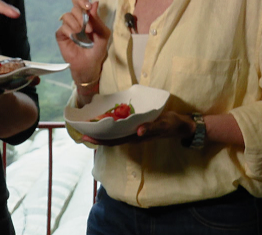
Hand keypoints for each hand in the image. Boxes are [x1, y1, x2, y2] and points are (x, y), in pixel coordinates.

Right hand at [55, 0, 110, 85]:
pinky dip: (70, 32)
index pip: (80, 0)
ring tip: (83, 35)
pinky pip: (63, 27)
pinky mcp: (61, 35)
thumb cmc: (97, 50)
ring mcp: (68, 26)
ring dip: (76, 24)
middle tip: (89, 29)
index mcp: (87, 16)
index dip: (82, 0)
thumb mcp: (103, 35)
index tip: (87, 7)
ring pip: (67, 15)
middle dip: (82, 15)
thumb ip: (98, 20)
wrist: (89, 65)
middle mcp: (76, 19)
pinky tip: (75, 39)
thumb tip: (95, 3)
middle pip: (74, 7)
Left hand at [79, 110, 193, 145]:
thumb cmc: (171, 124)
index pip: (114, 141)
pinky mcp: (137, 127)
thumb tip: (139, 132)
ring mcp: (134, 133)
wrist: (180, 125)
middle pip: (110, 139)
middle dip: (96, 136)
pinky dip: (111, 126)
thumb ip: (152, 128)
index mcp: (136, 137)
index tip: (86, 136)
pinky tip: (105, 121)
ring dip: (102, 132)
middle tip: (81, 130)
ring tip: (88, 126)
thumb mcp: (163, 124)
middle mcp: (132, 136)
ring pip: (114, 135)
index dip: (100, 139)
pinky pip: (121, 129)